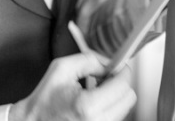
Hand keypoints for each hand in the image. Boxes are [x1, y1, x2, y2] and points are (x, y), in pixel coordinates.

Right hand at [9, 53, 135, 120]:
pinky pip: (116, 117)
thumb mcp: (62, 68)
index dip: (121, 71)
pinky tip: (95, 102)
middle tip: (105, 78)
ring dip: (115, 96)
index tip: (116, 66)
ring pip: (124, 108)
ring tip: (96, 91)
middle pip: (129, 98)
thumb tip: (110, 62)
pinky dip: (110, 106)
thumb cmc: (45, 98)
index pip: (123, 85)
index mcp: (87, 105)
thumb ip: (90, 59)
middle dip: (119, 83)